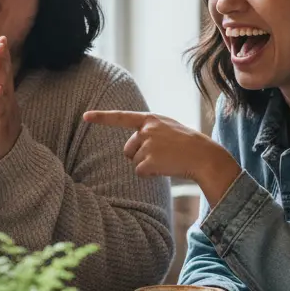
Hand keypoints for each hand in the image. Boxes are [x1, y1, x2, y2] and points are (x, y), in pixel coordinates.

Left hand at [0, 37, 20, 163]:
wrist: (6, 158)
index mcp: (4, 98)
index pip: (2, 73)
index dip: (1, 57)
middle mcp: (7, 102)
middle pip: (6, 76)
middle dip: (4, 59)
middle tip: (2, 40)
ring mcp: (5, 113)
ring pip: (4, 90)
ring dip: (2, 74)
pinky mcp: (1, 126)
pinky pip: (0, 112)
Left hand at [81, 110, 240, 205]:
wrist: (204, 156)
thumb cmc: (187, 144)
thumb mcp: (168, 128)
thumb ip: (150, 130)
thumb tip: (132, 147)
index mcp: (150, 119)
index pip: (121, 117)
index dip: (101, 117)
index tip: (85, 116)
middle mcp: (146, 129)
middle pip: (128, 149)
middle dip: (139, 156)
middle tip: (163, 155)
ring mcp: (147, 144)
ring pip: (134, 161)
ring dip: (147, 165)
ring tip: (167, 160)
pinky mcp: (149, 160)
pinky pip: (140, 172)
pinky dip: (150, 174)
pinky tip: (166, 168)